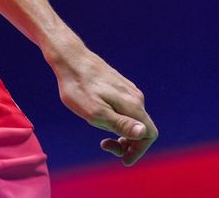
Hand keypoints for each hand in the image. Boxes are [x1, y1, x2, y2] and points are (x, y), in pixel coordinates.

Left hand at [50, 45, 157, 165]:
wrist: (69, 58)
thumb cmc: (78, 87)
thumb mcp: (95, 112)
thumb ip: (120, 124)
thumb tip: (143, 133)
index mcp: (132, 105)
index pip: (149, 135)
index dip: (139, 151)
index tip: (123, 159)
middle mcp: (135, 97)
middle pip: (141, 128)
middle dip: (127, 143)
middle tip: (104, 145)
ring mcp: (127, 90)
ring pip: (132, 118)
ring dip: (119, 131)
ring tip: (97, 129)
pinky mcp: (118, 85)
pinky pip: (124, 108)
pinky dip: (115, 119)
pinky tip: (97, 115)